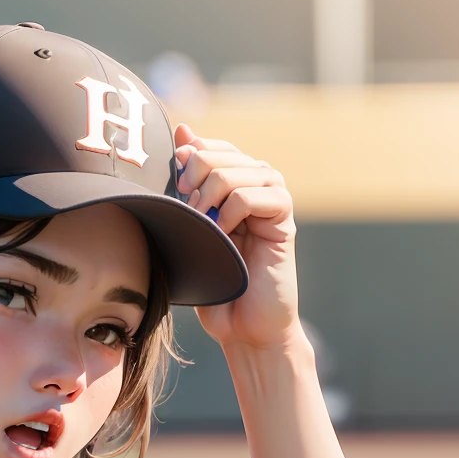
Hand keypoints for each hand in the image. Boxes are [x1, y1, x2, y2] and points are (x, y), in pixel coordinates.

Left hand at [174, 122, 298, 352]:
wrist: (242, 326)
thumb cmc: (212, 284)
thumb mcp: (188, 231)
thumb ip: (186, 185)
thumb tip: (182, 131)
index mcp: (233, 181)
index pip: (211, 147)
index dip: (188, 160)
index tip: (174, 190)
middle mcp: (256, 182)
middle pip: (216, 155)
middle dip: (191, 183)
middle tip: (187, 216)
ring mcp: (271, 196)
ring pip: (233, 172)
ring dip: (209, 200)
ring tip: (204, 228)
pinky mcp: (284, 216)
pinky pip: (254, 194)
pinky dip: (232, 214)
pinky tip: (227, 236)